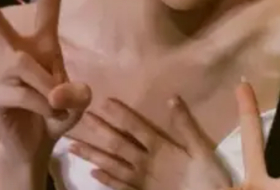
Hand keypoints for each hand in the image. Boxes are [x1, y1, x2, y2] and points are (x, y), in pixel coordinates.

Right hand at [0, 0, 91, 164]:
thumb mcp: (78, 102)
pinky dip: (45, 108)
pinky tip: (47, 116)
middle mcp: (14, 50)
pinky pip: (24, 94)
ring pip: (25, 66)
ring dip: (51, 89)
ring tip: (58, 106)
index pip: (47, 4)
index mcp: (42, 42)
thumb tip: (56, 90)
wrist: (35, 145)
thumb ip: (77, 93)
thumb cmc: (56, 113)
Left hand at [67, 97, 231, 189]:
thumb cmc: (207, 178)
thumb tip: (172, 98)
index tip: (103, 101)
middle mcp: (145, 163)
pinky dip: (104, 180)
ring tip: (73, 146)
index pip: (136, 127)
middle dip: (99, 131)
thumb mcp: (201, 149)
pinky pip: (118, 186)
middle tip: (80, 118)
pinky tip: (92, 173)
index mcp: (160, 149)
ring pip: (111, 165)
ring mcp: (140, 181)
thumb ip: (185, 125)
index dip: (120, 114)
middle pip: (117, 144)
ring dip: (91, 155)